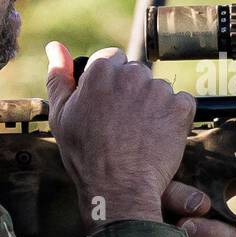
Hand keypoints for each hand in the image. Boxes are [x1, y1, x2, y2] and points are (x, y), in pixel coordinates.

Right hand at [45, 41, 195, 229]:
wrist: (119, 188)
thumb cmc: (86, 156)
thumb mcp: (61, 115)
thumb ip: (59, 77)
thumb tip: (54, 47)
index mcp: (101, 71)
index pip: (112, 59)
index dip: (110, 83)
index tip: (109, 106)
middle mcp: (132, 75)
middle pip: (136, 73)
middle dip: (131, 93)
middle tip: (122, 125)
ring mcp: (158, 91)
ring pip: (158, 89)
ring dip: (153, 105)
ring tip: (139, 134)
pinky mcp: (180, 108)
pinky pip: (181, 102)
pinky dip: (173, 117)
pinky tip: (158, 136)